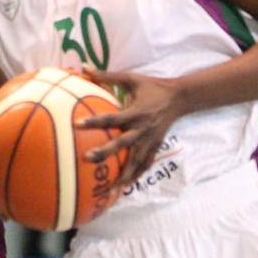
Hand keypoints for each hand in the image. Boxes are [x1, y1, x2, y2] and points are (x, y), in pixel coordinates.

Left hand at [78, 69, 186, 187]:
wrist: (179, 98)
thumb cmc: (152, 87)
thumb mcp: (131, 79)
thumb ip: (107, 76)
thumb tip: (84, 68)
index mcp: (135, 112)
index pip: (112, 119)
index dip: (95, 122)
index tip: (77, 125)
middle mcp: (142, 129)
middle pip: (122, 144)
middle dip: (105, 152)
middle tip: (87, 159)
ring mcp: (150, 141)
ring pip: (135, 161)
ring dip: (122, 175)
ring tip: (108, 189)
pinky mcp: (155, 147)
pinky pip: (145, 164)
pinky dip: (136, 176)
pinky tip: (125, 187)